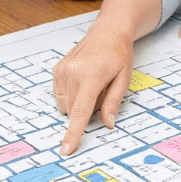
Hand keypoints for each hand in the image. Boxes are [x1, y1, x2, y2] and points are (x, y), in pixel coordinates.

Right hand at [52, 18, 135, 154]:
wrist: (107, 32)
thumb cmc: (118, 55)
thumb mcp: (123, 79)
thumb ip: (113, 103)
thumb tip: (107, 124)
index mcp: (91, 76)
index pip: (80, 112)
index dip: (73, 133)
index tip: (66, 149)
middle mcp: (72, 73)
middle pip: (73, 111)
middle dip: (86, 110)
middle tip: (101, 92)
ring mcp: (62, 71)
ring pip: (65, 105)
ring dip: (77, 103)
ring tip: (92, 84)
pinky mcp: (57, 70)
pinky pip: (60, 95)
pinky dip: (71, 95)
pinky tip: (83, 80)